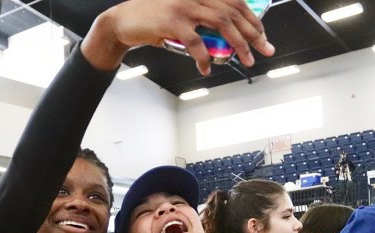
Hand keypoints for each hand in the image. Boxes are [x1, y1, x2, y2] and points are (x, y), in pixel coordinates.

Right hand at [82, 0, 273, 73]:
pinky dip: (204, 57)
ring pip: (222, 23)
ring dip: (238, 44)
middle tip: (265, 50)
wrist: (125, 20)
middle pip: (234, 12)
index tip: (263, 36)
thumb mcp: (183, 16)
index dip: (252, 19)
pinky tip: (207, 68)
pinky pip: (196, 41)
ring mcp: (185, 6)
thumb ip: (202, 23)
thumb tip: (223, 42)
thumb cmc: (154, 20)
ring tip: (246, 60)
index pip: (235, 2)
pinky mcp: (173, 21)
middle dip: (253, 33)